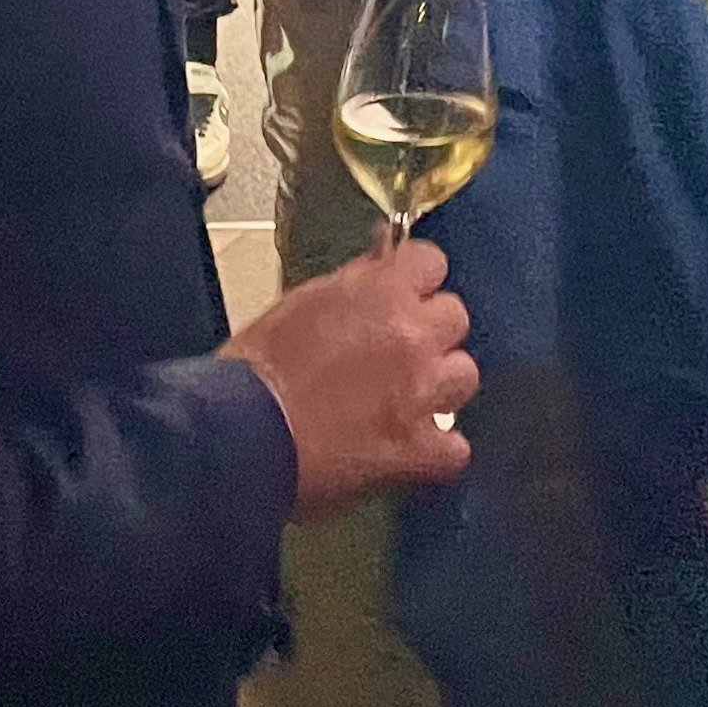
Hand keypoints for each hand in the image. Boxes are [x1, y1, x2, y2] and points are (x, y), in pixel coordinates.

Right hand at [225, 235, 477, 517]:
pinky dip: (437, 451)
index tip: (402, 294)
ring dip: (440, 385)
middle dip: (430, 331)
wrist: (242, 434)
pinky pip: (456, 448)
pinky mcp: (416, 450)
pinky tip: (411, 451)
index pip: (432, 262)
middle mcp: (411, 336)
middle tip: (397, 351)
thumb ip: (355, 281)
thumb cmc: (257, 367)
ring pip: (465, 376)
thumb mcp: (304, 302)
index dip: (416, 281)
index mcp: (380, 291)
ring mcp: (421, 394)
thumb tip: (382, 254)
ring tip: (406, 400)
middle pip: (455, 317)